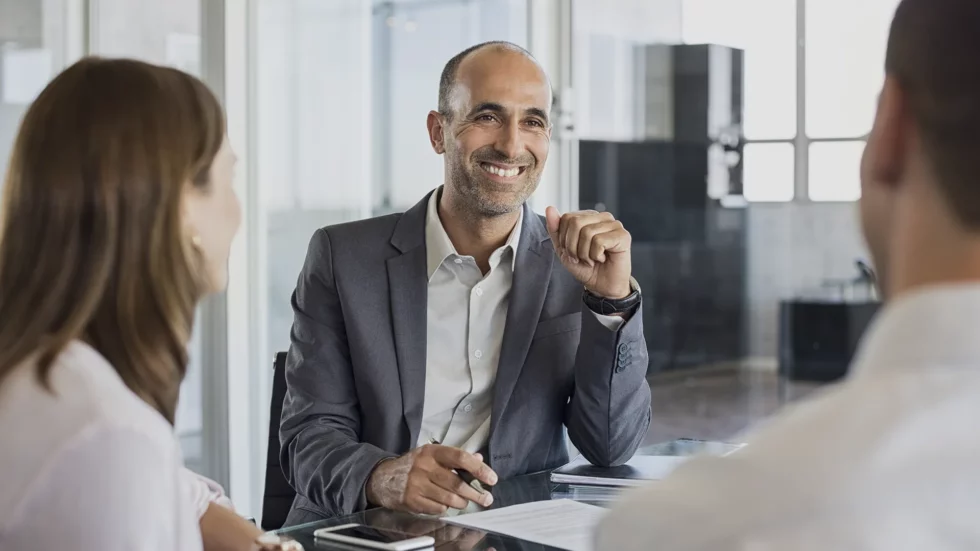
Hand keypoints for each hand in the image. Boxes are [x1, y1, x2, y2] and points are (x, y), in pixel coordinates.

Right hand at [366, 444, 496, 514]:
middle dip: (475, 494)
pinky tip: (444, 503)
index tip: (491, 478)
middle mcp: (424, 467)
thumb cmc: (413, 465)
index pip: (461, 458)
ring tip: (464, 502)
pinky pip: (438, 508)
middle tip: (486, 499)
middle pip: (457, 483)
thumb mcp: (432, 455)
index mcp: (431, 452)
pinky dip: (445, 508)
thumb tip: (478, 458)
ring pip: (449, 498)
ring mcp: (417, 484)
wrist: (383, 478)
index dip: (479, 469)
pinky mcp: (412, 500)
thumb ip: (455, 457)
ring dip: (461, 502)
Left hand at [545, 207, 631, 298]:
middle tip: (581, 258)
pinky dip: (596, 255)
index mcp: (588, 216)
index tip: (572, 252)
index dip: (565, 239)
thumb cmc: (585, 267)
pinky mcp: (623, 236)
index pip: (567, 218)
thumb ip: (555, 229)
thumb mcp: (563, 249)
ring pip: (587, 232)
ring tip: (592, 259)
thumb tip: (550, 208)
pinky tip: (603, 258)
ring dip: (585, 253)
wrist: (602, 286)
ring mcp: (614, 225)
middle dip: (573, 246)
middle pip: (576, 222)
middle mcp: (603, 217)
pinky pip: (599, 241)